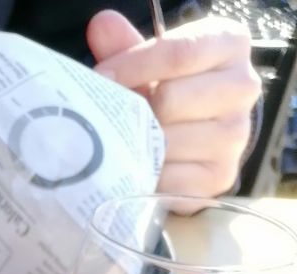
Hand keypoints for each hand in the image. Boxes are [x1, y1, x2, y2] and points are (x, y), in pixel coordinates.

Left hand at [87, 10, 260, 196]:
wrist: (195, 143)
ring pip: (167, 142)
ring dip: (136, 147)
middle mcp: (243, 87)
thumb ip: (127, 46)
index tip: (100, 78)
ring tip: (122, 145)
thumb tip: (101, 24)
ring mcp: (236, 136)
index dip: (133, 66)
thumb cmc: (172, 91)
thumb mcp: (152, 64)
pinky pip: (169, 180)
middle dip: (132, 111)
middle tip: (106, 119)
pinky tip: (137, 170)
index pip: (179, 53)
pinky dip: (146, 177)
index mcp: (231, 45)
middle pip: (171, 100)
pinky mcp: (220, 177)